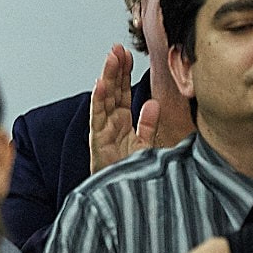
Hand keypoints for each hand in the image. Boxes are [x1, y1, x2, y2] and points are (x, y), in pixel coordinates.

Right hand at [89, 44, 158, 173]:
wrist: (124, 204)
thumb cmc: (133, 178)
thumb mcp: (146, 148)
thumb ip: (148, 126)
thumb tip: (153, 104)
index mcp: (122, 126)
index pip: (122, 94)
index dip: (124, 74)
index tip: (127, 54)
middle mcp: (110, 127)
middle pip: (112, 92)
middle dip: (114, 70)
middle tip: (117, 48)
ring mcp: (102, 134)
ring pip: (104, 100)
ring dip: (107, 78)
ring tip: (110, 58)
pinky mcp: (98, 143)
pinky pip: (98, 119)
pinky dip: (99, 101)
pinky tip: (101, 84)